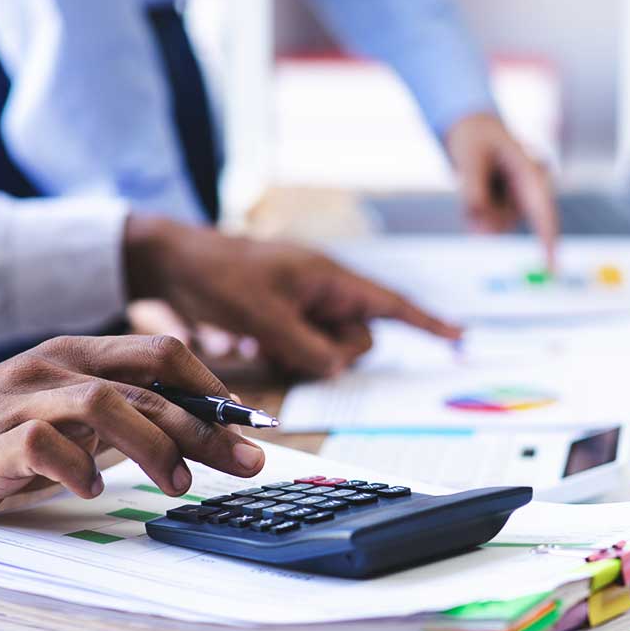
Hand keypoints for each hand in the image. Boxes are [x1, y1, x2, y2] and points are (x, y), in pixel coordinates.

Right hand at [0, 335, 265, 528]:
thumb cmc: (0, 440)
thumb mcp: (70, 416)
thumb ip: (125, 416)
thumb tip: (203, 434)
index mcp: (78, 354)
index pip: (163, 354)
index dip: (214, 390)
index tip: (249, 428)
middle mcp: (55, 367)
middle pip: (150, 383)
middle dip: (207, 426)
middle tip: (246, 463)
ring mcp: (23, 400)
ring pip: (108, 403)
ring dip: (156, 445)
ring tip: (179, 484)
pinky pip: (47, 446)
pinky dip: (81, 468)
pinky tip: (94, 490)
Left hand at [125, 221, 461, 376]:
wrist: (169, 262)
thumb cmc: (218, 274)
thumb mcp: (263, 314)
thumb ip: (305, 345)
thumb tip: (337, 368)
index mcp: (330, 278)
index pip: (391, 305)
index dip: (427, 325)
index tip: (460, 340)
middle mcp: (324, 293)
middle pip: (355, 342)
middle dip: (325, 353)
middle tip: (279, 340)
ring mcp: (304, 308)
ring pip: (326, 352)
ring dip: (296, 355)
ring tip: (255, 337)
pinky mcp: (283, 321)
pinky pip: (298, 351)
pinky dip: (277, 353)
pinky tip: (244, 339)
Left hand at [444, 111, 559, 267]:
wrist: (473, 128)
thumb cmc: (475, 136)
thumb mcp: (468, 158)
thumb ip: (472, 191)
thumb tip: (477, 224)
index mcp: (531, 171)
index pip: (543, 211)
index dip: (549, 240)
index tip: (552, 265)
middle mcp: (532, 187)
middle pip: (510, 220)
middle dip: (487, 219)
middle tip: (469, 208)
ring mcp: (521, 198)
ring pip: (496, 223)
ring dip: (478, 212)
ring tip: (472, 178)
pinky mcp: (508, 205)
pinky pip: (489, 220)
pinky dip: (476, 211)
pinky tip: (478, 186)